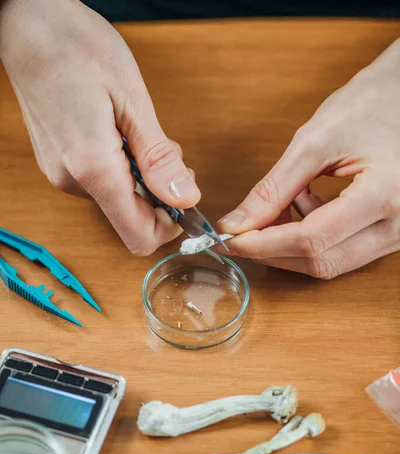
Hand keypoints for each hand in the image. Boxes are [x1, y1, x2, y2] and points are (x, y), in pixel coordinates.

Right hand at [0, 0, 199, 254]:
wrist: (28, 25)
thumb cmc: (78, 49)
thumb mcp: (133, 101)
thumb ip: (158, 159)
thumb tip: (186, 199)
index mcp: (93, 169)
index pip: (139, 236)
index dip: (169, 227)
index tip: (184, 198)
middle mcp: (73, 181)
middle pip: (131, 218)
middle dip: (158, 194)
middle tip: (165, 151)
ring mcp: (62, 175)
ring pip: (118, 200)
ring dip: (140, 177)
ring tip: (137, 132)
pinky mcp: (59, 166)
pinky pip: (101, 184)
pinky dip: (121, 168)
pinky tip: (119, 134)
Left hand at [218, 38, 399, 278]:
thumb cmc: (371, 105)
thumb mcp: (315, 141)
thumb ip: (273, 188)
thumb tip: (237, 223)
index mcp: (384, 195)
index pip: (313, 239)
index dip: (265, 244)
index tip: (233, 238)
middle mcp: (398, 224)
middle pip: (322, 262)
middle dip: (274, 251)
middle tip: (244, 232)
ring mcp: (398, 234)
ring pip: (331, 263)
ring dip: (292, 245)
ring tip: (282, 206)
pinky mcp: (390, 235)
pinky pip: (343, 252)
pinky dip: (312, 239)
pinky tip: (306, 205)